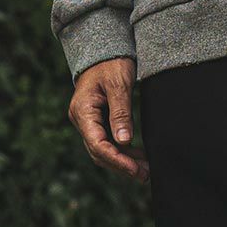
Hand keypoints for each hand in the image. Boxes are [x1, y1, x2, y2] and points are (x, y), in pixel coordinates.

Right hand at [69, 56, 149, 184]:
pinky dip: (122, 152)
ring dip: (123, 162)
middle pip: (99, 152)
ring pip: (103, 150)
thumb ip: (120, 113)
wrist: (104, 51)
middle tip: (145, 175)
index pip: (97, 144)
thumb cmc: (111, 63)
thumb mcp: (119, 85)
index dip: (117, 160)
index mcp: (82, 111)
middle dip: (122, 166)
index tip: (135, 170)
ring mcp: (88, 122)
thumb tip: (124, 142)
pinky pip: (107, 142)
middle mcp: (81, 120)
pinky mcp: (96, 121)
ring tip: (145, 171)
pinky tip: (139, 157)